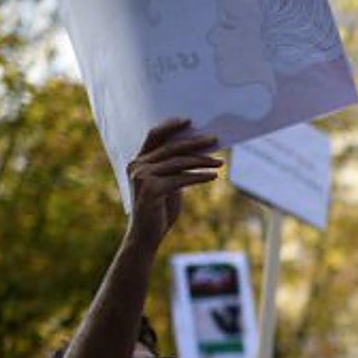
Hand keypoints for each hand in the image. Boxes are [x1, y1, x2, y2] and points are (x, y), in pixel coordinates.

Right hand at [126, 118, 221, 245]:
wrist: (146, 235)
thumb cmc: (159, 210)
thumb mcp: (167, 184)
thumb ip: (173, 168)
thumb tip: (195, 153)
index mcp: (138, 161)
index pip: (154, 136)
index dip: (171, 126)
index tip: (189, 121)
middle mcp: (137, 166)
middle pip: (172, 148)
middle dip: (196, 143)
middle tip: (215, 140)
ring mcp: (143, 177)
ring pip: (179, 162)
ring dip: (202, 161)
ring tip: (220, 161)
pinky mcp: (152, 189)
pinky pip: (182, 178)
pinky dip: (200, 176)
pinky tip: (214, 176)